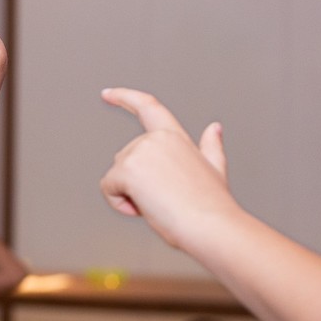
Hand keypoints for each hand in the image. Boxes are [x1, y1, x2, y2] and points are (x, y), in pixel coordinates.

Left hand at [99, 88, 234, 248]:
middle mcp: (156, 139)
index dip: (124, 97)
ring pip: (115, 176)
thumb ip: (210, 147)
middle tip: (165, 200)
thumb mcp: (214, 169)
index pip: (147, 107)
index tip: (106, 94)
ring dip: (129, 196)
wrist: (213, 226)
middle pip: (124, 160)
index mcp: (176, 137)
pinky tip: (145, 209)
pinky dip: (119, 204)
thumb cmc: (212, 206)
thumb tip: (214, 127)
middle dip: (135, 185)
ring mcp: (141, 152)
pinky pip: (108, 189)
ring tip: (160, 205)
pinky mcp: (127, 169)